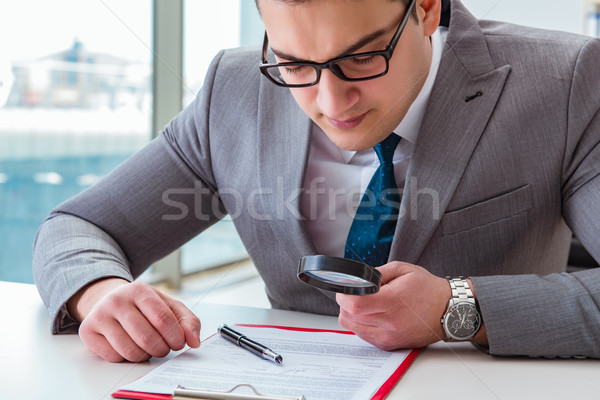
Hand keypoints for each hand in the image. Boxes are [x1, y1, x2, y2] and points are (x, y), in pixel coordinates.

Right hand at [69, 278, 200, 361]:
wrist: (108, 299)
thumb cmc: (142, 305)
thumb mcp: (168, 306)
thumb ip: (188, 321)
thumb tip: (195, 341)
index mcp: (139, 290)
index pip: (162, 318)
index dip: (175, 336)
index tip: (179, 343)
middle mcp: (117, 300)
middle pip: (146, 337)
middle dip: (161, 349)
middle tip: (164, 348)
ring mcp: (100, 316)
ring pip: (130, 350)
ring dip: (145, 355)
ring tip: (148, 347)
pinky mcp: (88, 332)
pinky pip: (114, 357)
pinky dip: (127, 357)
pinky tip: (129, 346)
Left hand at [336, 262, 449, 349]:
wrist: (448, 312)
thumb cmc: (428, 289)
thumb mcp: (403, 269)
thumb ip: (376, 273)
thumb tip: (357, 279)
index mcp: (393, 302)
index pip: (355, 305)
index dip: (345, 295)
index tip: (347, 288)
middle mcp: (390, 323)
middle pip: (348, 316)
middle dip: (346, 302)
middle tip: (356, 293)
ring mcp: (388, 337)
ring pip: (352, 327)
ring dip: (352, 314)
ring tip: (366, 304)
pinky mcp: (388, 345)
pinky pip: (363, 335)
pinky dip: (361, 324)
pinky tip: (373, 314)